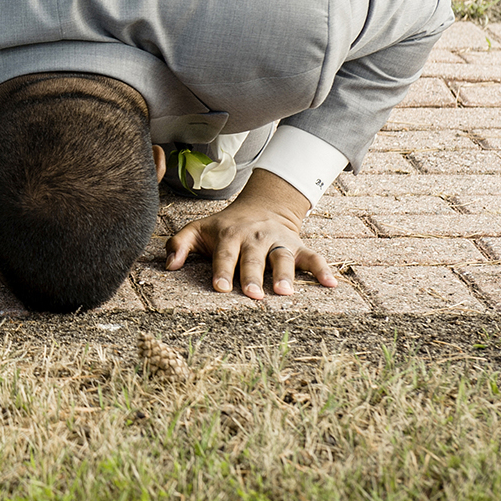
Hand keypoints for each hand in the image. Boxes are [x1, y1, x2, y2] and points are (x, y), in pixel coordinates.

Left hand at [164, 168, 337, 298]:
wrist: (261, 206)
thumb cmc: (224, 226)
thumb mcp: (198, 229)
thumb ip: (179, 244)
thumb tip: (168, 266)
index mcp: (229, 236)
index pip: (224, 255)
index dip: (222, 271)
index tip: (221, 288)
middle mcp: (255, 238)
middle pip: (253, 259)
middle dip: (253, 276)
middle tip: (253, 295)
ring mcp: (278, 241)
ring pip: (283, 257)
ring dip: (285, 274)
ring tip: (285, 292)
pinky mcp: (298, 244)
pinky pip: (313, 256)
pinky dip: (322, 269)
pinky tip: (332, 284)